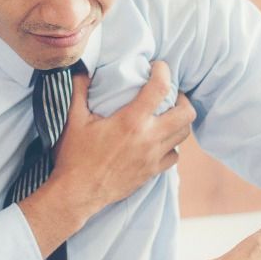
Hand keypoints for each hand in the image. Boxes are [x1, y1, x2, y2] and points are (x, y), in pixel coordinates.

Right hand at [18, 60, 195, 256]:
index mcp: (131, 121)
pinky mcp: (152, 172)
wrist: (77, 193)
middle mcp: (148, 138)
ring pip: (184, 134)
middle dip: (183, 99)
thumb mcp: (73, 120)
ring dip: (179, 121)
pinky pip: (174, 156)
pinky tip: (159, 141)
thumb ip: (79, 91)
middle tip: (170, 94)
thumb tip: (82, 69)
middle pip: (187, 113)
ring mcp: (153, 157)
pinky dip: (172, 145)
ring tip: (167, 115)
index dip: (163, 71)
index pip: (160, 88)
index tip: (157, 66)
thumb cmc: (74, 156)